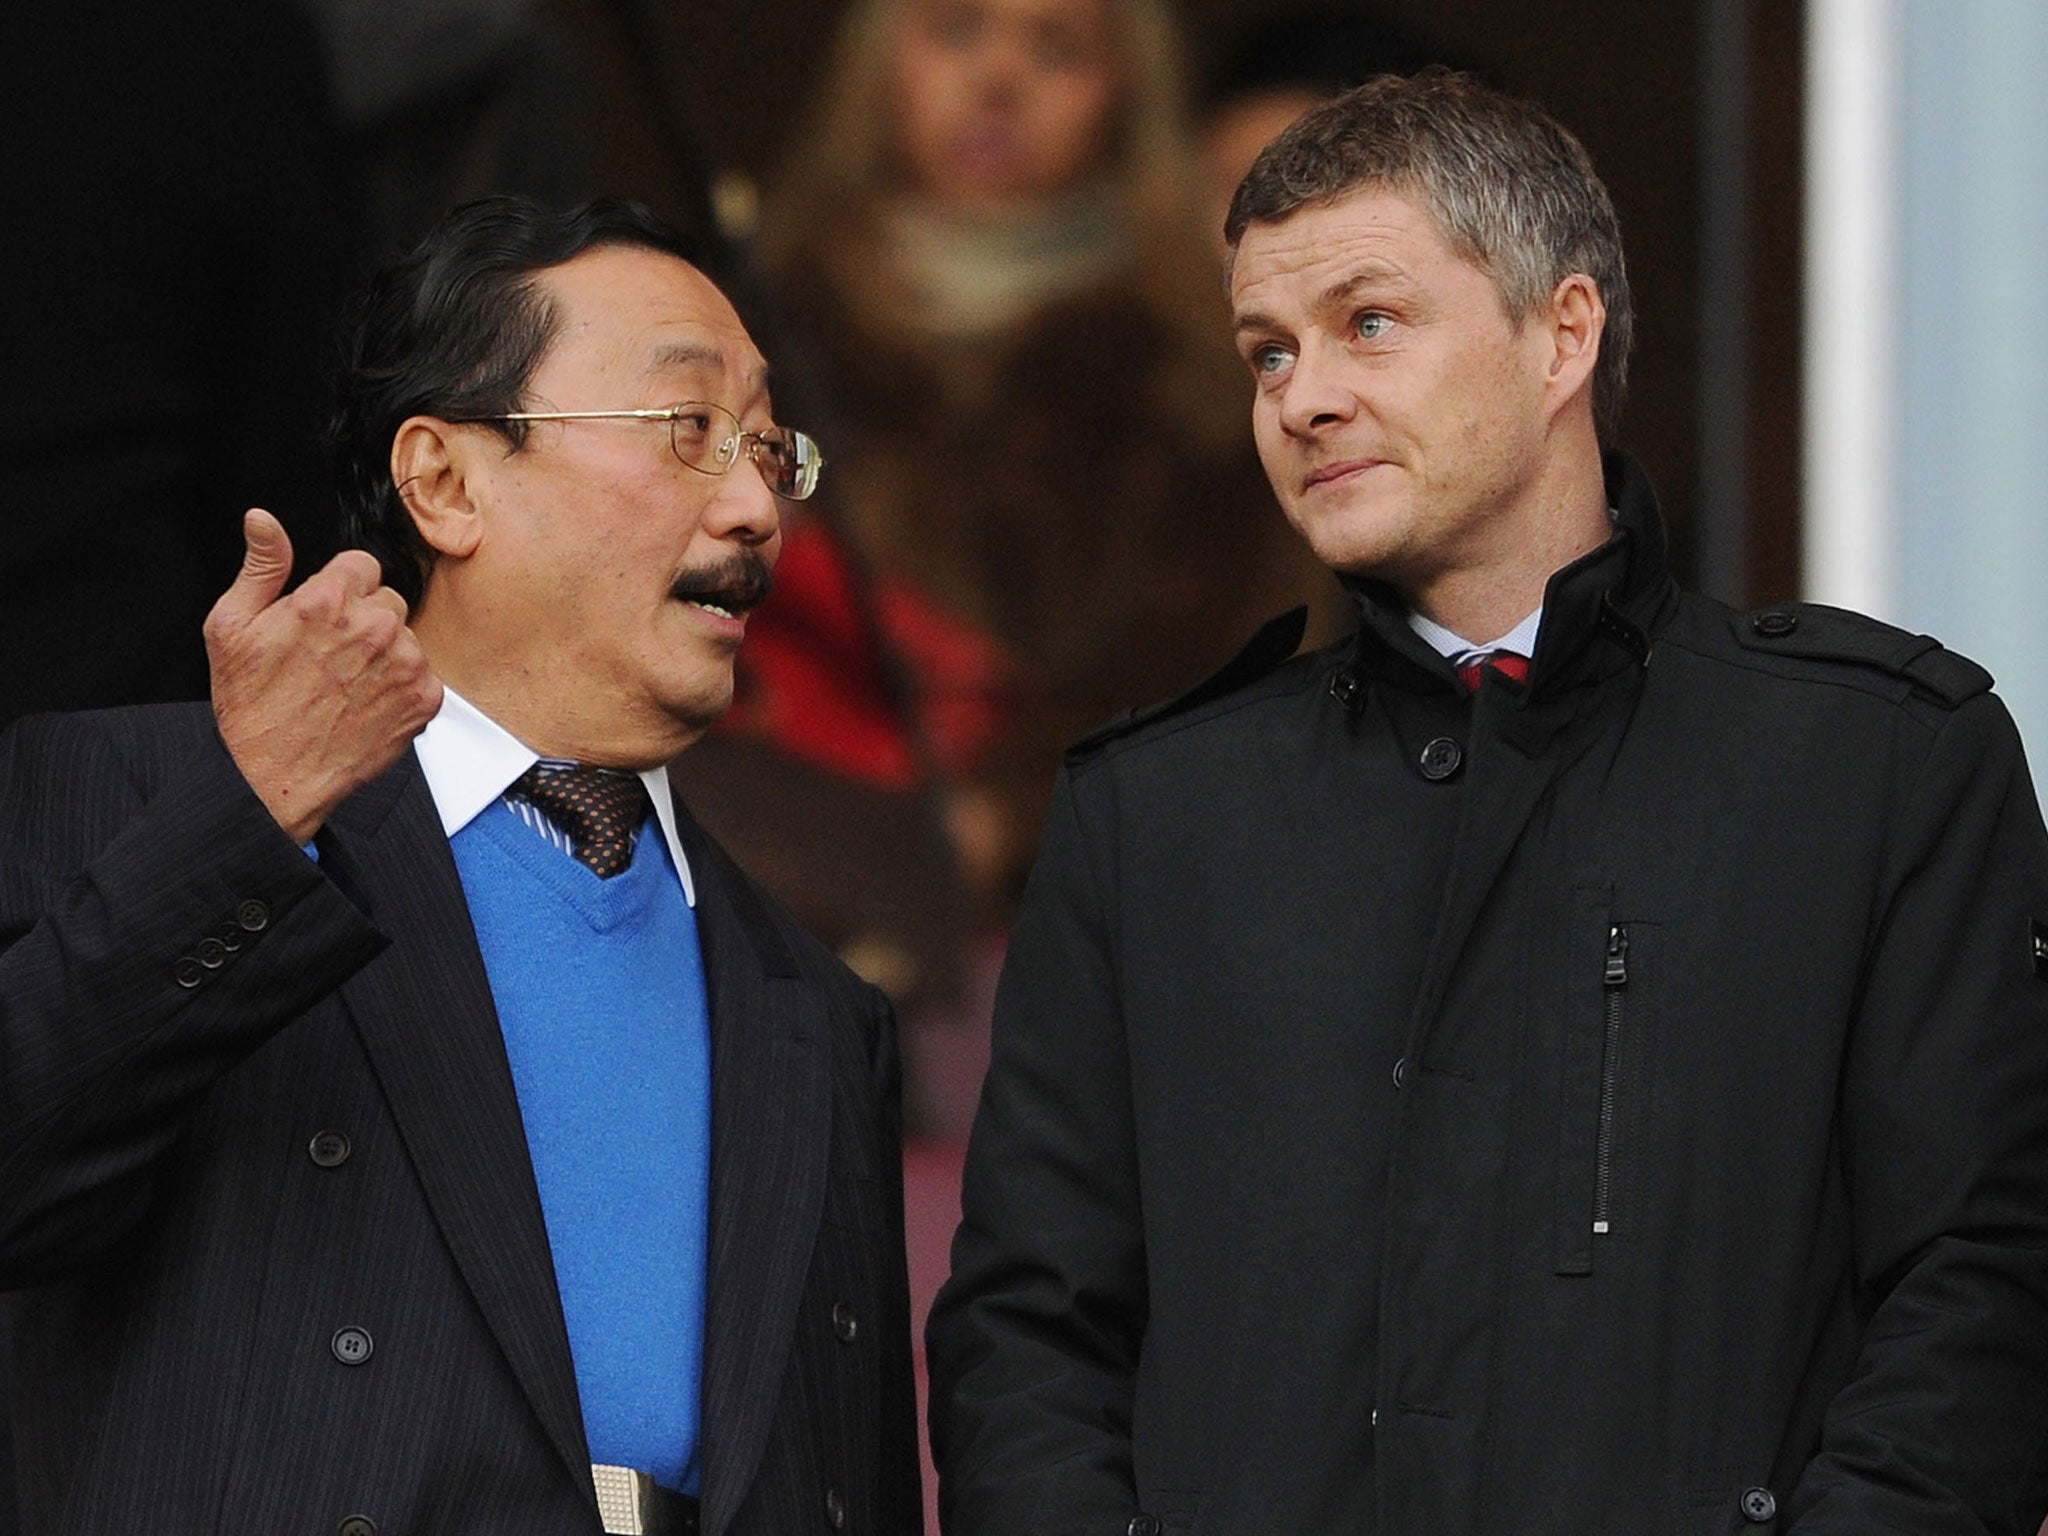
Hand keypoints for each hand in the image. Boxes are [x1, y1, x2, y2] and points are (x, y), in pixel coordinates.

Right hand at [205, 509, 441, 842]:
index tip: (324, 617)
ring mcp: (404, 663)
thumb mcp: (231, 626)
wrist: (274, 775)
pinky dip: (401, 687)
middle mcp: (373, 626)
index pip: (362, 565)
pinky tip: (366, 703)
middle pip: (387, 600)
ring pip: (406, 637)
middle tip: (329, 657)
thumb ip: (260, 567)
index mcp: (327, 600)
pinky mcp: (425, 698)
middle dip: (363, 620)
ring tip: (345, 685)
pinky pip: (423, 674)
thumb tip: (263, 521)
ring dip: (384, 654)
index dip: (341, 590)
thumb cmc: (250, 705)